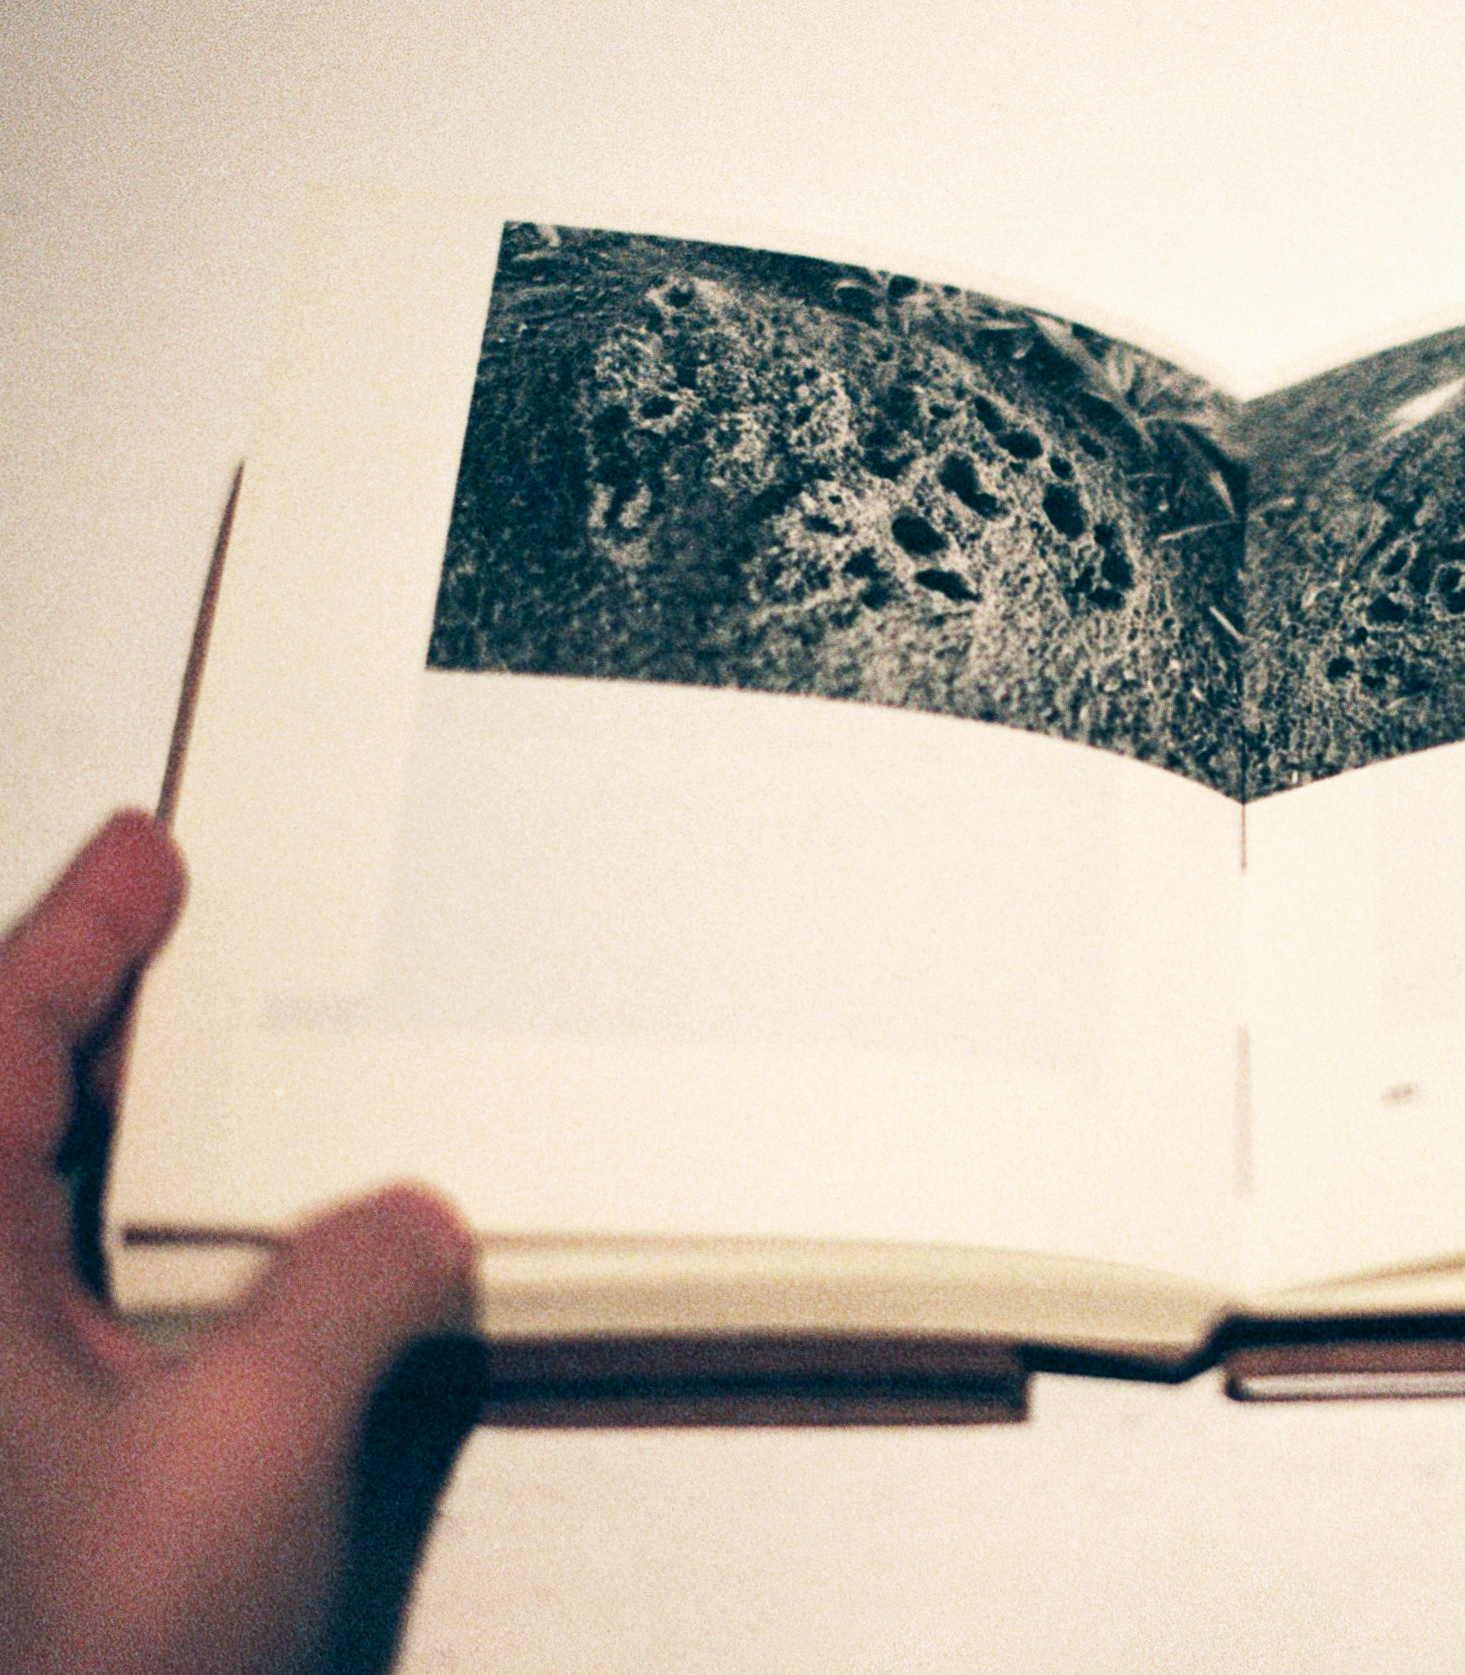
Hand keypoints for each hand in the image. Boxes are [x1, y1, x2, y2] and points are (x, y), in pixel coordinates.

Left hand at [0, 812, 475, 1674]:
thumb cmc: (72, 1659)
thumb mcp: (250, 1448)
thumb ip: (344, 1300)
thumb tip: (405, 1227)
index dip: (72, 934)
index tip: (137, 860)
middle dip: (76, 1016)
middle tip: (154, 941)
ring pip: (12, 1208)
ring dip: (94, 1133)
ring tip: (180, 1082)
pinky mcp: (0, 1464)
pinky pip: (43, 1295)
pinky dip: (108, 1238)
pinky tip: (179, 1266)